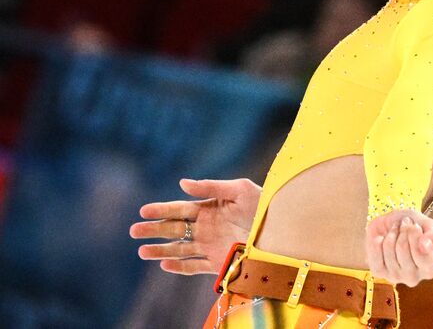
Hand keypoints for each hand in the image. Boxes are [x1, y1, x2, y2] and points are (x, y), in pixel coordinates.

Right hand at [130, 178, 260, 274]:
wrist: (280, 228)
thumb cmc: (262, 204)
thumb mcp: (239, 189)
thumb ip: (211, 186)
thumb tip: (182, 183)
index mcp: (208, 209)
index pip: (179, 209)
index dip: (162, 209)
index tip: (144, 210)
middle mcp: (205, 228)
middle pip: (174, 229)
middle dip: (154, 229)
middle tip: (134, 230)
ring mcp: (209, 245)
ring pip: (179, 249)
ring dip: (160, 250)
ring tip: (142, 251)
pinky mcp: (216, 262)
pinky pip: (194, 266)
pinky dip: (179, 266)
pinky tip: (165, 263)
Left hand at [366, 210, 432, 286]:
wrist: (397, 228)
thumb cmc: (417, 227)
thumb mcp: (429, 226)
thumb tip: (425, 246)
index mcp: (430, 269)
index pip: (420, 251)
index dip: (415, 232)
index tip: (415, 224)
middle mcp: (413, 278)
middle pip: (402, 247)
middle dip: (403, 229)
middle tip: (405, 225)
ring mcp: (394, 277)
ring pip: (388, 246)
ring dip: (392, 232)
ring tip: (396, 230)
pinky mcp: (378, 273)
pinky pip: (375, 250)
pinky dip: (378, 239)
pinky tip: (383, 238)